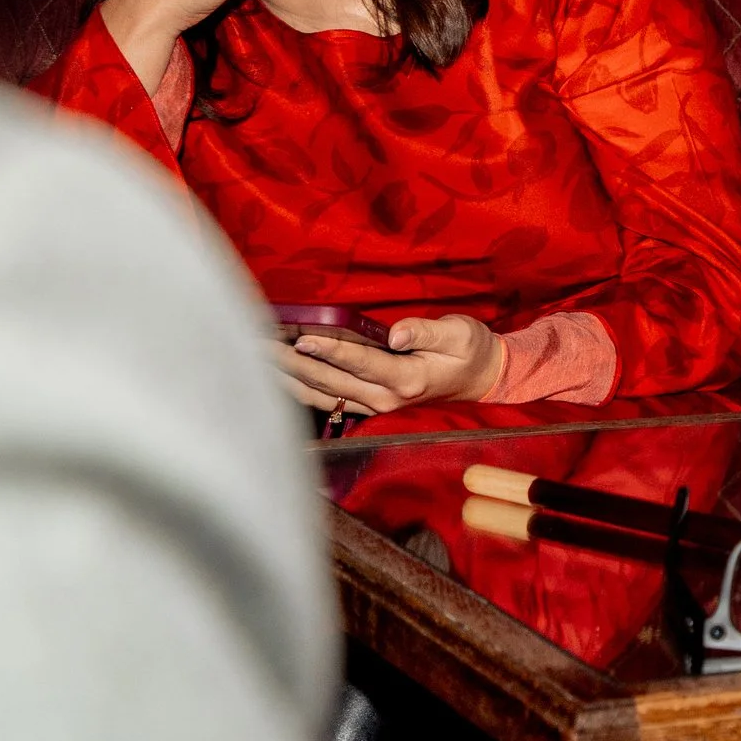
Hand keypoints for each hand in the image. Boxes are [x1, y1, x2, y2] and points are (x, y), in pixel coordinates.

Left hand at [279, 313, 506, 419]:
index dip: (329, 351)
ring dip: (289, 378)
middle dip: (293, 362)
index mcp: (408, 379)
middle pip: (330, 381)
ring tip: (258, 360)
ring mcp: (376, 408)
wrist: (482, 381)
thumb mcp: (460, 333)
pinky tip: (279, 379)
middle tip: (259, 344)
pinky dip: (300, 390)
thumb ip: (427, 332)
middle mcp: (387, 399)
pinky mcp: (370, 408)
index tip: (301, 338)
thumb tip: (396, 334)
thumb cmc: (470, 351)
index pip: (360, 363)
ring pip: (322, 395)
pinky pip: (328, 402)